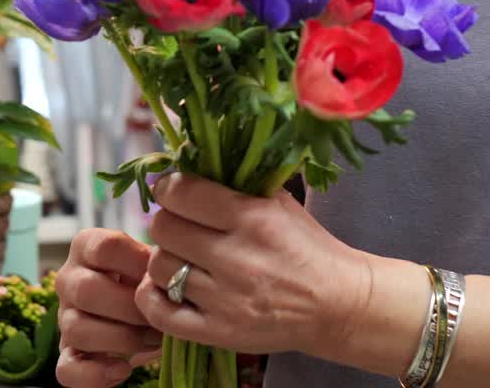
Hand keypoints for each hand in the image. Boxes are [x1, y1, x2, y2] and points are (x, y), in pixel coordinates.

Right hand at [55, 229, 164, 386]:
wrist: (141, 311)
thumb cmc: (148, 280)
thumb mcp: (151, 263)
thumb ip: (155, 265)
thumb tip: (168, 284)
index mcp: (86, 246)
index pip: (105, 247)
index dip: (138, 264)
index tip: (159, 276)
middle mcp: (68, 278)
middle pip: (87, 290)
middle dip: (132, 309)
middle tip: (158, 316)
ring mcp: (63, 316)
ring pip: (76, 329)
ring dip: (122, 339)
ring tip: (151, 340)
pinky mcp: (67, 351)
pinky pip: (66, 370)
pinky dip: (95, 374)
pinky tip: (123, 369)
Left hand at [135, 173, 372, 357]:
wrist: (337, 305)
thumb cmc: (307, 247)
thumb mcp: (279, 202)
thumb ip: (235, 181)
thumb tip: (184, 156)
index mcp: (254, 218)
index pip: (182, 192)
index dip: (169, 187)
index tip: (174, 191)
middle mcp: (237, 259)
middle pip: (164, 228)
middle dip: (167, 221)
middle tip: (180, 225)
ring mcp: (225, 300)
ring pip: (159, 267)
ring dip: (165, 258)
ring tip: (182, 257)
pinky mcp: (218, 332)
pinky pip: (159, 313)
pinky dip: (152, 297)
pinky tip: (168, 286)